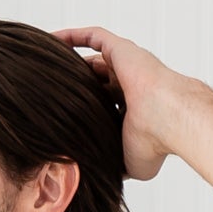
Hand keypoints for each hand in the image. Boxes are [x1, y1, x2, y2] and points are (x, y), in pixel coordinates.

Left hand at [59, 25, 195, 181]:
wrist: (168, 120)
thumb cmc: (155, 144)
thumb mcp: (131, 164)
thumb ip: (114, 164)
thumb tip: (100, 175)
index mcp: (132, 109)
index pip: (104, 105)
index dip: (86, 109)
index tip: (63, 117)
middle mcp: (130, 85)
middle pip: (96, 81)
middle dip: (76, 86)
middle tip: (47, 92)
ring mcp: (127, 66)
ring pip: (94, 58)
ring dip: (71, 61)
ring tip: (44, 64)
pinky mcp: (122, 50)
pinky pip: (94, 36)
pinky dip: (73, 36)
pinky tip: (51, 39)